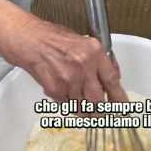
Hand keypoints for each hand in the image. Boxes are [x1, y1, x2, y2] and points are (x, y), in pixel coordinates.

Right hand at [0, 0, 126, 102]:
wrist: (27, 38)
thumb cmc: (52, 37)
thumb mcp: (82, 42)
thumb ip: (98, 59)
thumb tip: (112, 76)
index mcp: (94, 51)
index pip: (113, 80)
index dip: (119, 98)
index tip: (123, 107)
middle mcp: (84, 65)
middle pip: (98, 100)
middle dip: (100, 110)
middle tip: (101, 113)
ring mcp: (69, 79)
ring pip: (82, 105)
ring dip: (82, 107)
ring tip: (77, 100)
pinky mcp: (55, 88)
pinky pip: (66, 104)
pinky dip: (66, 102)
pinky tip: (62, 91)